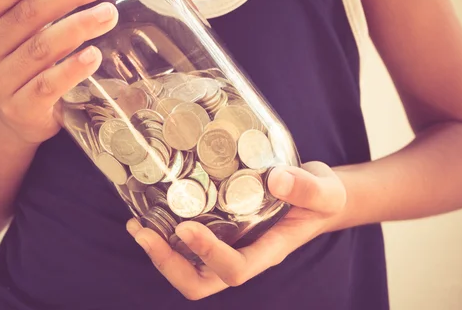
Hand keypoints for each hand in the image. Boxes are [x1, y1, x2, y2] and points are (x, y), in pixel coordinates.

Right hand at [0, 0, 117, 143]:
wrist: (11, 119)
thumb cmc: (21, 63)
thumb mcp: (14, 28)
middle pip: (26, 16)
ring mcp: (1, 82)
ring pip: (40, 48)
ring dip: (77, 27)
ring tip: (108, 15)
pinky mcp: (21, 108)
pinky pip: (47, 85)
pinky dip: (72, 68)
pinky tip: (94, 55)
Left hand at [126, 161, 346, 299]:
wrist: (316, 196)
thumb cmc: (321, 197)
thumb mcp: (324, 190)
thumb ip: (306, 187)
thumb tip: (276, 180)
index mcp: (268, 251)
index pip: (235, 269)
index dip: (207, 255)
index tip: (185, 227)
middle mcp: (245, 255)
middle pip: (201, 282)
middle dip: (168, 264)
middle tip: (143, 233)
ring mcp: (230, 246)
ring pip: (189, 270)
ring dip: (159, 253)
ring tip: (137, 225)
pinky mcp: (221, 231)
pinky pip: (188, 247)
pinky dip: (165, 235)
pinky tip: (150, 211)